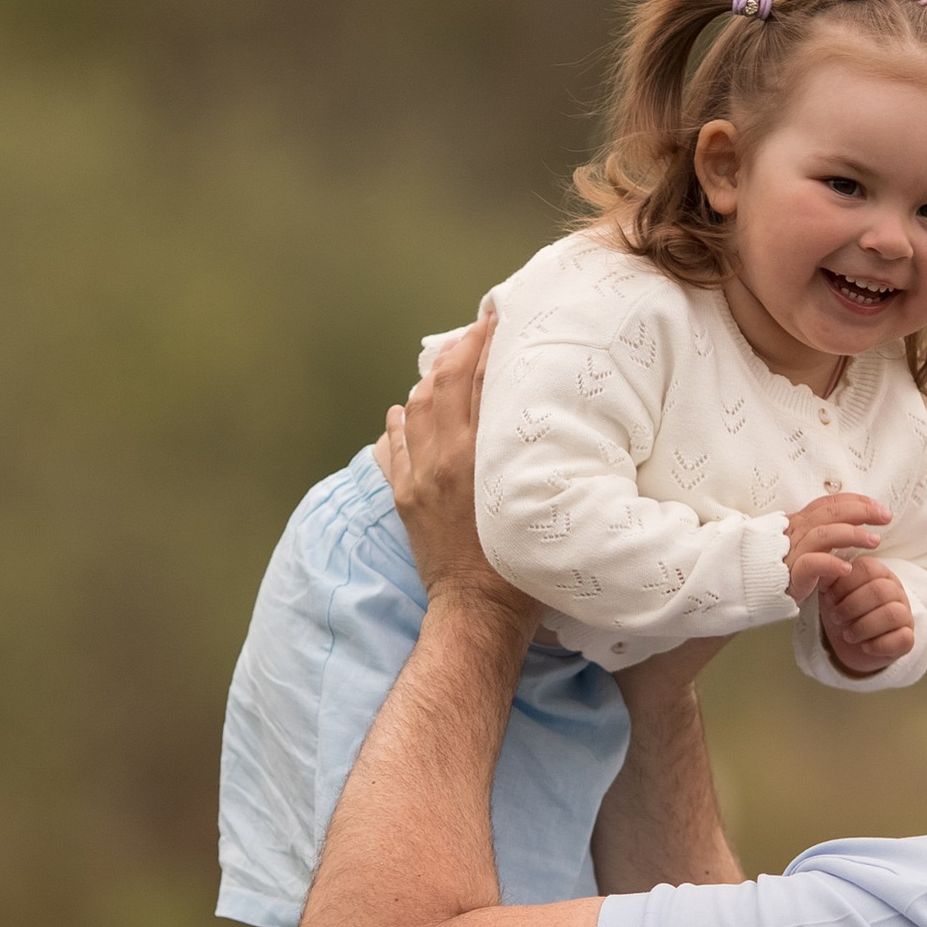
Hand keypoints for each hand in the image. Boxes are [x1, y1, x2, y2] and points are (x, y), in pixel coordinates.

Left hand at [377, 312, 534, 627]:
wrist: (477, 611)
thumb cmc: (523, 563)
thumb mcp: (534, 495)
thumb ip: (527, 450)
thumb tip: (528, 404)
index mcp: (474, 454)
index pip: (473, 377)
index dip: (481, 340)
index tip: (493, 315)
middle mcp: (440, 459)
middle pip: (439, 384)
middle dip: (456, 351)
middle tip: (476, 332)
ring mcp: (416, 478)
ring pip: (412, 411)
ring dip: (429, 383)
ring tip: (447, 368)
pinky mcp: (404, 499)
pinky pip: (392, 448)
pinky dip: (401, 423)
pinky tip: (405, 413)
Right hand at [783, 489, 893, 609]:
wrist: (755, 589)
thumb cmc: (785, 567)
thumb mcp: (806, 545)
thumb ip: (825, 532)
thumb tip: (856, 521)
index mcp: (800, 522)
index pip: (830, 503)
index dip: (856, 501)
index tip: (879, 507)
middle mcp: (795, 532)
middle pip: (830, 513)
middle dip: (861, 511)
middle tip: (885, 517)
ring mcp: (792, 552)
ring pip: (823, 534)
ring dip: (852, 534)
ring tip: (874, 541)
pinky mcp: (790, 574)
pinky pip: (810, 564)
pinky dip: (830, 563)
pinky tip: (848, 568)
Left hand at [816, 554, 916, 677]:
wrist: (850, 645)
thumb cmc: (843, 613)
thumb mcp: (830, 594)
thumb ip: (827, 579)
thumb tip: (826, 569)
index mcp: (878, 574)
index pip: (867, 568)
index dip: (845, 584)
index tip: (829, 598)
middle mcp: (895, 591)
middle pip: (880, 590)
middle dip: (852, 606)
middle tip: (836, 618)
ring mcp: (905, 614)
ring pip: (892, 614)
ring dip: (864, 626)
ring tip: (847, 635)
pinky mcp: (907, 639)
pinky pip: (903, 638)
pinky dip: (879, 644)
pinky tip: (865, 647)